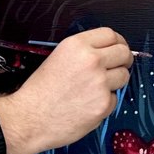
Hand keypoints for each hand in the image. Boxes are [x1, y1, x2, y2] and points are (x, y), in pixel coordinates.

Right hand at [0, 27, 132, 153]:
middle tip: (119, 66)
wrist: (29, 119)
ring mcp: (100, 83)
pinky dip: (105, 102)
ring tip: (95, 89)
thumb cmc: (39, 92)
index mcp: (77, 46)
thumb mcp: (57, 57)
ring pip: (123, 76)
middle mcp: (91, 61)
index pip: (110, 34)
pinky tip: (88, 104)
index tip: (118, 48)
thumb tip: (105, 51)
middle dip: (124, 60)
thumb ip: (83, 51)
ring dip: (115, 82)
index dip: (117, 41)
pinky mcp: (104, 104)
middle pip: (124, 53)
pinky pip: (115, 99)